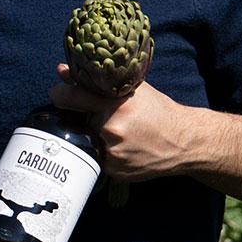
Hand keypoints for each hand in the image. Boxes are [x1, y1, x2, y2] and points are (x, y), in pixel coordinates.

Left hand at [49, 65, 196, 182]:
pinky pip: (98, 158)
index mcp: (115, 104)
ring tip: (118, 132)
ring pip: (88, 140)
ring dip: (94, 135)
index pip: (72, 97)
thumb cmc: (158, 110)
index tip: (57, 93)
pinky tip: (123, 146)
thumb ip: (97, 81)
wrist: (183, 142)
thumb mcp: (132, 88)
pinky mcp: (114, 171)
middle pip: (78, 120)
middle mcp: (111, 129)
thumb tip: (62, 70)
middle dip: (83, 117)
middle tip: (101, 115)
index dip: (60, 94)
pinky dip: (104, 151)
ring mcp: (113, 153)